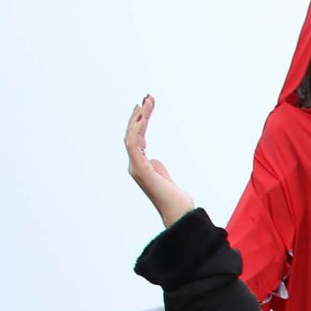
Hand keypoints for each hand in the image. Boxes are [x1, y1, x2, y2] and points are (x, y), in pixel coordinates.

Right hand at [124, 96, 196, 228]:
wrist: (180, 212)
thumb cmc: (175, 199)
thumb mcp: (165, 177)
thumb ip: (158, 167)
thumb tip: (153, 158)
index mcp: (140, 165)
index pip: (138, 138)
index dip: (141, 121)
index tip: (148, 105)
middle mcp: (135, 165)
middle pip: (132, 134)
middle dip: (139, 115)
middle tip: (147, 97)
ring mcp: (136, 167)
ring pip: (131, 137)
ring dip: (138, 119)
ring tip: (146, 103)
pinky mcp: (140, 170)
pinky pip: (133, 146)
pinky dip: (136, 131)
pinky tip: (142, 118)